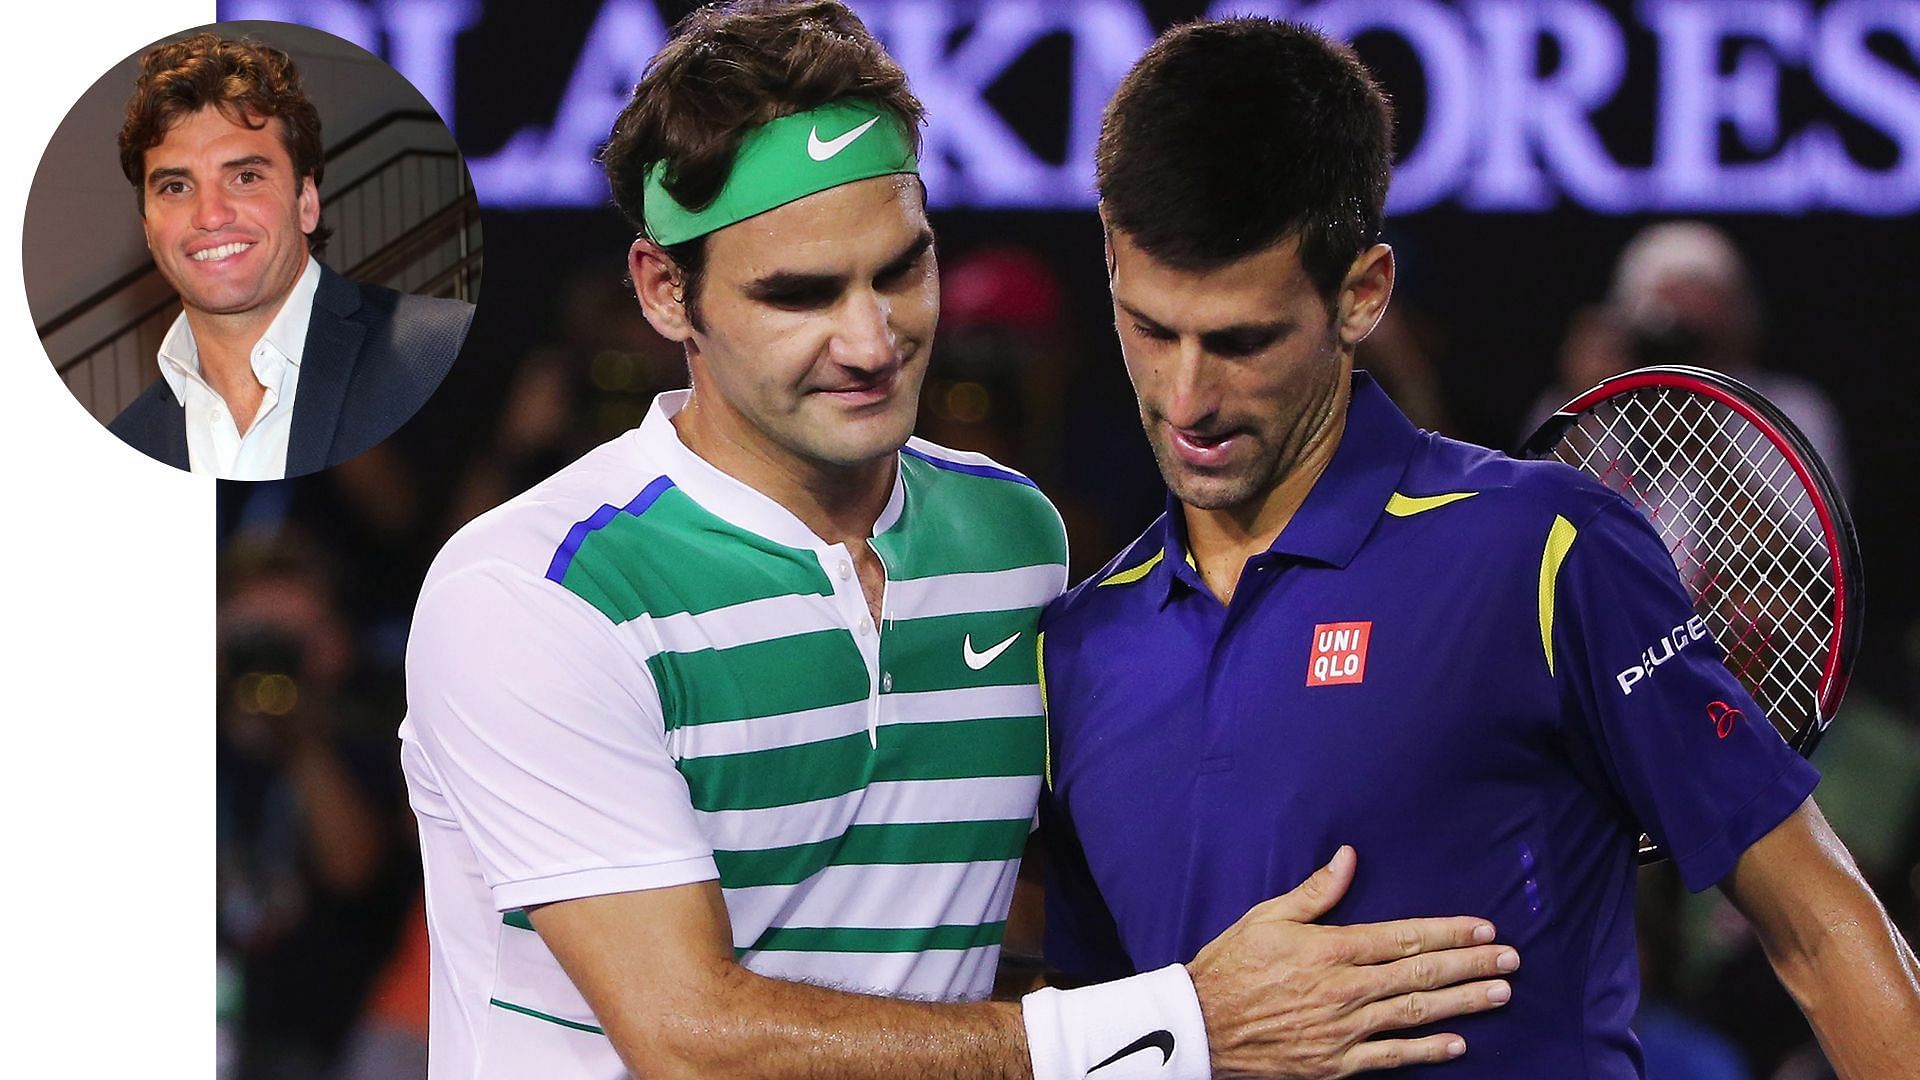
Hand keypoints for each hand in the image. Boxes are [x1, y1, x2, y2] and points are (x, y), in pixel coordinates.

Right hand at [1187, 846, 1516, 1077]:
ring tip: (1500, 993)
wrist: (1201, 1027)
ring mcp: (1344, 1030)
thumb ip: (1316, 892)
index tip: (1484, 928)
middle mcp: (1346, 989)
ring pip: (1417, 1013)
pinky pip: (1392, 1057)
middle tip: (1511, 959)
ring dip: (1464, 1003)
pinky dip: (1428, 1051)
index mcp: (1332, 949)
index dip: (1449, 933)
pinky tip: (1458, 1044)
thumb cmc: (1231, 966)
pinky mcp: (1336, 1064)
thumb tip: (1349, 858)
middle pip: (1422, 974)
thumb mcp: (1268, 917)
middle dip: (1472, 964)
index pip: (1405, 937)